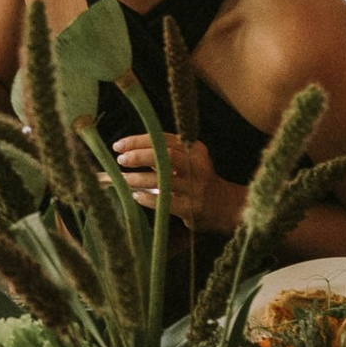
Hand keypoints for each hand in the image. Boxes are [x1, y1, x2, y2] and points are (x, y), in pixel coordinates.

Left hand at [110, 130, 224, 229]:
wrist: (226, 207)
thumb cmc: (198, 180)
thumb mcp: (187, 161)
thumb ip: (162, 155)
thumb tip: (126, 152)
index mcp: (195, 149)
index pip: (163, 139)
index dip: (139, 140)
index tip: (119, 145)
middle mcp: (197, 165)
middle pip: (165, 155)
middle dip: (139, 156)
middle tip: (121, 160)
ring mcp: (195, 187)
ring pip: (162, 180)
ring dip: (138, 179)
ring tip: (123, 179)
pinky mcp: (192, 208)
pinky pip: (164, 202)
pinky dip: (147, 198)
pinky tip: (136, 196)